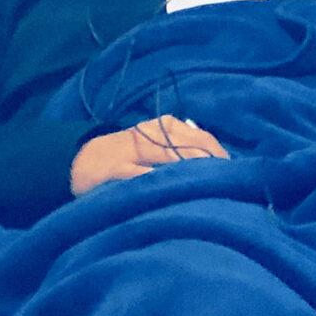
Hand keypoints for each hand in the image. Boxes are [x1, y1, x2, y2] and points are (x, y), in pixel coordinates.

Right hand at [70, 116, 228, 194]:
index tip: (233, 173)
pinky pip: (139, 174)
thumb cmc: (130, 155)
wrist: (83, 160)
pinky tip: (166, 189)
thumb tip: (221, 162)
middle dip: (208, 165)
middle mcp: (153, 133)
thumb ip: (186, 149)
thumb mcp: (159, 145)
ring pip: (168, 158)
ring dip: (187, 172)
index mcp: (167, 125)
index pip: (202, 138)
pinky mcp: (115, 168)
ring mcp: (133, 150)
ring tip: (202, 187)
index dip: (218, 156)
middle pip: (190, 148)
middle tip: (224, 185)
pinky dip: (153, 181)